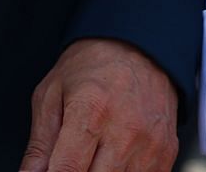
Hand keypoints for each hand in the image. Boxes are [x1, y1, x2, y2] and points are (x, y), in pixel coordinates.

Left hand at [19, 37, 177, 171]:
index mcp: (91, 110)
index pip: (68, 171)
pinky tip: (113, 158)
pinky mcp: (166, 152)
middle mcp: (125, 129)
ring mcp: (150, 143)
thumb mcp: (51, 95)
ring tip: (92, 154)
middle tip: (72, 157)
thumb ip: (38, 145)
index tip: (51, 170)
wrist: (139, 46)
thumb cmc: (91, 68)